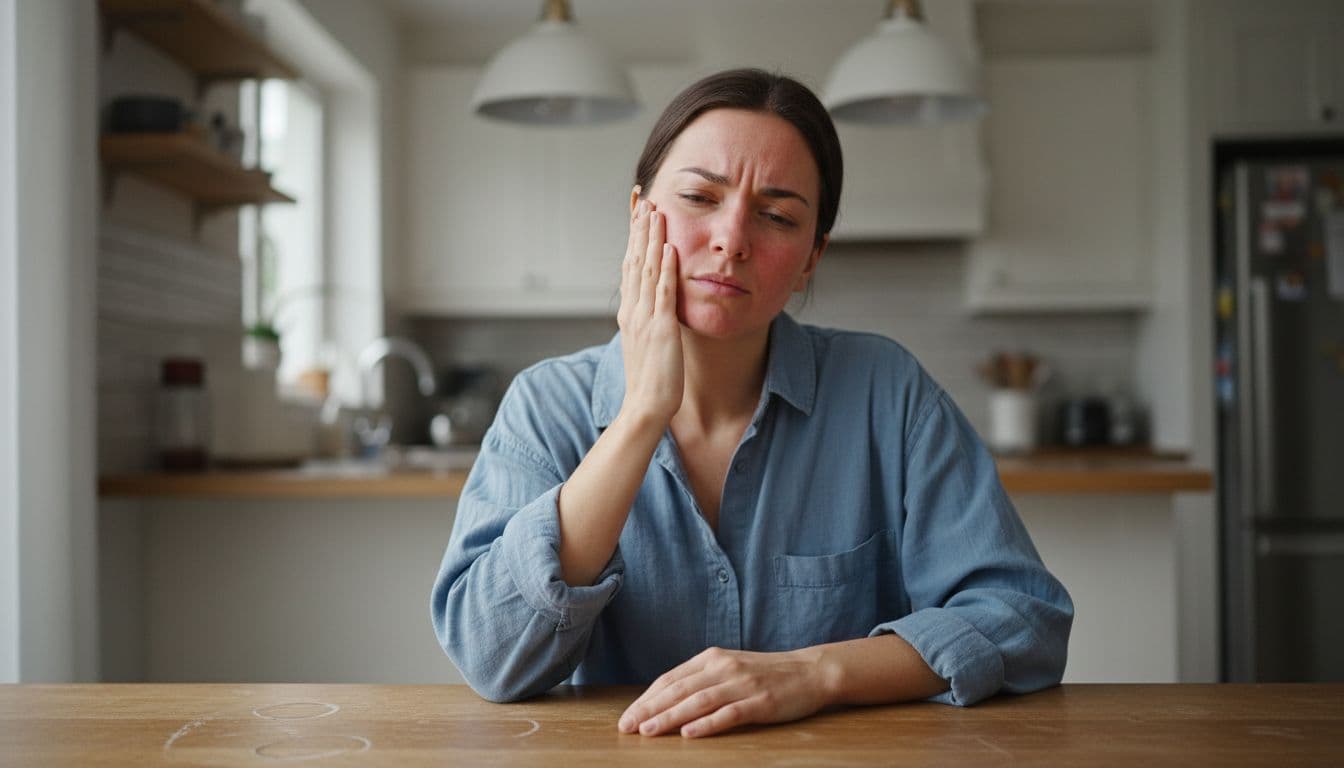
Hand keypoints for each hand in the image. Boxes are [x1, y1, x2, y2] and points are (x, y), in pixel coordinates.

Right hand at [616, 186, 682, 426]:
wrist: (645, 406)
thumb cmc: (649, 380)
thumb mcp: (645, 343)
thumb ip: (647, 320)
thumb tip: (651, 305)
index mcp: (628, 313)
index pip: (629, 266)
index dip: (633, 239)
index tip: (638, 215)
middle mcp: (632, 310)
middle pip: (633, 260)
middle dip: (638, 229)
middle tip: (644, 200)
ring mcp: (644, 318)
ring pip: (645, 269)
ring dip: (650, 238)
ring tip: (655, 212)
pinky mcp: (661, 328)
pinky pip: (662, 292)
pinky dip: (664, 268)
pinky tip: (668, 247)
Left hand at [617, 646, 835, 738]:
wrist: (810, 672)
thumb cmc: (765, 673)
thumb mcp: (729, 668)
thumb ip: (701, 680)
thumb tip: (666, 699)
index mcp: (712, 658)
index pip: (670, 679)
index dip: (646, 698)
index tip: (627, 717)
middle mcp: (723, 668)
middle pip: (678, 690)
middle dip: (649, 709)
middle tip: (627, 727)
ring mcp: (742, 684)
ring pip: (698, 701)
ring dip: (670, 717)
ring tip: (649, 731)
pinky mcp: (759, 702)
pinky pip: (729, 714)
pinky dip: (707, 724)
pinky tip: (689, 733)